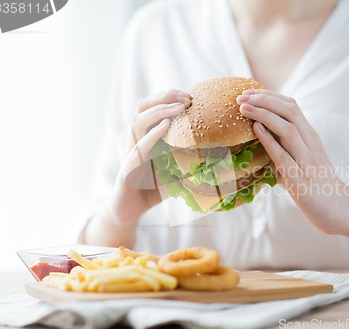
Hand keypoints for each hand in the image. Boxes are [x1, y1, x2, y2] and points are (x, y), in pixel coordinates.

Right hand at [111, 89, 190, 224]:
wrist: (128, 212)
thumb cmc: (153, 189)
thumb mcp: (177, 170)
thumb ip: (192, 160)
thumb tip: (222, 156)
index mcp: (145, 136)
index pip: (153, 107)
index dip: (169, 98)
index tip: (190, 96)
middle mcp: (134, 140)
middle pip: (142, 107)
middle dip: (164, 98)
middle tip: (186, 97)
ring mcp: (128, 153)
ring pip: (137, 123)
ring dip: (159, 112)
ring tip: (179, 107)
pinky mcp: (126, 170)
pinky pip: (137, 149)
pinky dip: (151, 136)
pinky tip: (165, 128)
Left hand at [237, 89, 348, 263]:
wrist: (339, 209)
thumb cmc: (316, 184)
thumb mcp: (301, 160)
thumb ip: (284, 148)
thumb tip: (260, 140)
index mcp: (310, 136)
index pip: (291, 106)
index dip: (268, 96)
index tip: (248, 92)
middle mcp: (311, 143)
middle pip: (289, 110)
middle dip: (263, 99)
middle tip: (241, 97)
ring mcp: (308, 160)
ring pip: (287, 128)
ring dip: (264, 115)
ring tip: (244, 108)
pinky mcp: (301, 180)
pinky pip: (284, 156)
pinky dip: (269, 140)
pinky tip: (256, 130)